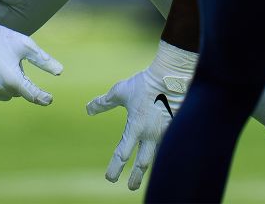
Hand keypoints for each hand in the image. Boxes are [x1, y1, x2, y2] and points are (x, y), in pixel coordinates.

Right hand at [0, 0, 62, 104]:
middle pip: (17, 93)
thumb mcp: (26, 46)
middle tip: (15, 64)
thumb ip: (43, 61)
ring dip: (7, 86)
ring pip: (4, 95)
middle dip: (20, 82)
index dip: (42, 97)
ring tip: (3, 66)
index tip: (49, 99)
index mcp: (13, 79)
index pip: (32, 94)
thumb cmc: (2, 38)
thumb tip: (60, 71)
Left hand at [85, 41, 196, 189]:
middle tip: (131, 187)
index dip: (115, 167)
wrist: (171, 76)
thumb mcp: (120, 92)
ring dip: (150, 166)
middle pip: (143, 163)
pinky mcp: (177, 127)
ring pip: (157, 155)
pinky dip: (167, 151)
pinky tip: (166, 154)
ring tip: (146, 174)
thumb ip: (103, 103)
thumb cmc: (144, 83)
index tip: (110, 178)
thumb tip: (87, 109)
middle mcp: (151, 134)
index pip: (122, 154)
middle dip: (136, 177)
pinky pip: (171, 143)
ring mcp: (166, 132)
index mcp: (136, 127)